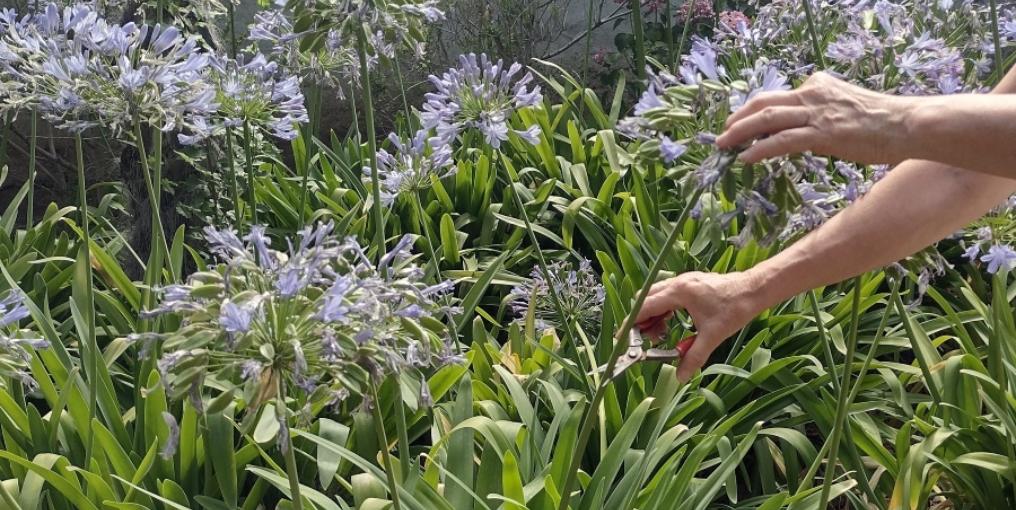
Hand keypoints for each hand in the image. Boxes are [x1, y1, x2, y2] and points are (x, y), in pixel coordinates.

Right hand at [635, 271, 763, 381]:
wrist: (755, 290)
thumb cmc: (735, 309)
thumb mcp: (712, 336)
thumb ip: (693, 357)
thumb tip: (680, 376)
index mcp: (679, 292)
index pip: (645, 307)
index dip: (632, 323)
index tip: (623, 337)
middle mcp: (678, 282)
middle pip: (647, 299)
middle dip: (642, 320)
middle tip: (647, 340)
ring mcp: (684, 280)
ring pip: (656, 296)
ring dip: (654, 315)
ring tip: (660, 334)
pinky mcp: (690, 283)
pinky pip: (667, 294)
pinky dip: (664, 309)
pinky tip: (672, 323)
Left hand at [715, 72, 915, 164]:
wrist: (907, 124)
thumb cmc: (883, 122)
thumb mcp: (847, 108)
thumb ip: (823, 112)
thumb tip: (806, 130)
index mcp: (818, 86)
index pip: (778, 97)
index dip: (755, 110)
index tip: (740, 123)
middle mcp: (812, 94)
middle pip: (763, 103)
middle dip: (738, 118)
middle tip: (723, 133)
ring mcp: (816, 113)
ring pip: (766, 119)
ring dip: (739, 132)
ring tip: (723, 145)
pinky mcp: (822, 133)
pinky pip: (782, 141)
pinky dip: (760, 149)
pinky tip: (745, 158)